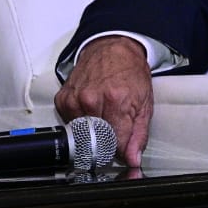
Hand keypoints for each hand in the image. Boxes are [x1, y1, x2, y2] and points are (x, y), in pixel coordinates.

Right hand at [54, 35, 152, 167]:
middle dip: (107, 141)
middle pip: (97, 142)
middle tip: (114, 128)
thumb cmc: (130, 72)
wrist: (113, 48)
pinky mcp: (63, 99)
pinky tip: (90, 108)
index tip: (122, 147)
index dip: (120, 150)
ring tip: (103, 115)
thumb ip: (139, 135)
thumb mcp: (145, 104)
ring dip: (93, 131)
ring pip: (82, 135)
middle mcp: (92, 100)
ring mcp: (75, 99)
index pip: (115, 145)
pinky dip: (81, 121)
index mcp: (116, 101)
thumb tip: (133, 159)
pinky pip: (70, 123)